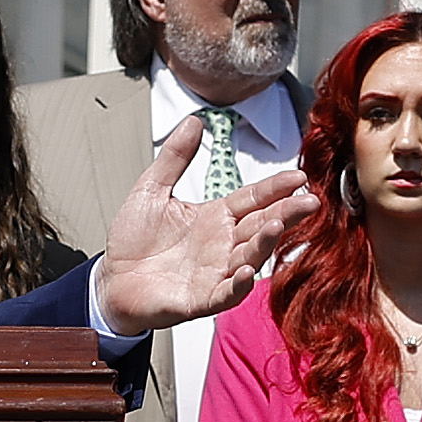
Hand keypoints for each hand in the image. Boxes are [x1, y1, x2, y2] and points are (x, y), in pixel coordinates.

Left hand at [90, 118, 320, 335]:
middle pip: (262, 225)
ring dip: (265, 243)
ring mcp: (215, 272)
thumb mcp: (151, 190)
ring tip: (277, 226)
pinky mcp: (200, 299)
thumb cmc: (133, 241)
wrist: (111, 280)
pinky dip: (237, 285)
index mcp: (216, 217)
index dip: (276, 188)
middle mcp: (222, 244)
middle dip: (287, 213)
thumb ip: (175, 157)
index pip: (254, 198)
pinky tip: (245, 271)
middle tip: (310, 201)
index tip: (299, 176)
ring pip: (249, 257)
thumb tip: (194, 121)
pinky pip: (225, 293)